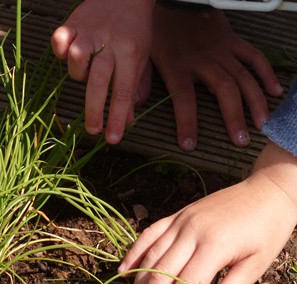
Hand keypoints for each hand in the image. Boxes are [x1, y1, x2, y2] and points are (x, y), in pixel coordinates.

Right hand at [52, 0, 154, 143]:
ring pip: (76, 62)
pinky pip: (59, 41)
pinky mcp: (72, 24)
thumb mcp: (143, 55)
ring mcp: (88, 32)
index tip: (112, 139)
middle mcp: (109, 43)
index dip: (117, 117)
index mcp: (131, 52)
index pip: (123, 91)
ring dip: (78, 73)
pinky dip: (60, 49)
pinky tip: (67, 51)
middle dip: (94, 110)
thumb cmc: (134, 28)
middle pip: (98, 83)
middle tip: (92, 130)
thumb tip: (129, 119)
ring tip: (86, 71)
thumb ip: (135, 86)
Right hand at [119, 143, 296, 283]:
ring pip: (149, 257)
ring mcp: (180, 222)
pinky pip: (148, 235)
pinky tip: (123, 273)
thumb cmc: (267, 231)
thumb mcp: (256, 266)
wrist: (268, 191)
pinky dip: (133, 254)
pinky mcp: (175, 216)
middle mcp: (190, 233)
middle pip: (160, 274)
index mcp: (214, 247)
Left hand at [151, 6, 282, 150]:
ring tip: (261, 124)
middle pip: (224, 90)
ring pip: (243, 77)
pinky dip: (265, 73)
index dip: (187, 122)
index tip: (190, 145)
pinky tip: (274, 91)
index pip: (183, 99)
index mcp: (177, 66)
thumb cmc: (157, 31)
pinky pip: (254, 57)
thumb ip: (140, 83)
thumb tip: (133, 110)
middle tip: (240, 141)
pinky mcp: (232, 41)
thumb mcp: (143, 57)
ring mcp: (221, 50)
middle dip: (234, 117)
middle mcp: (203, 60)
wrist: (175, 0)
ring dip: (255, 101)